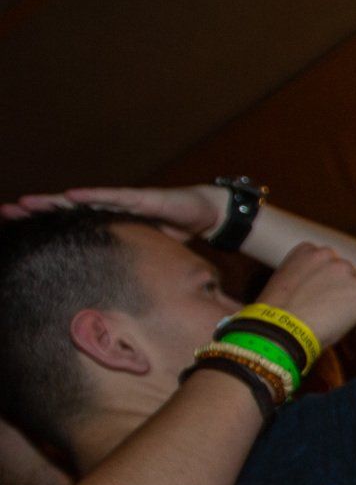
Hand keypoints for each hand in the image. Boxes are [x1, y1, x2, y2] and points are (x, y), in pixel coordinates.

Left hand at [2, 184, 226, 241]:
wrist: (206, 214)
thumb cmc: (176, 232)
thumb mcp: (146, 252)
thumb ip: (129, 261)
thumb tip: (116, 287)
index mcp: (109, 223)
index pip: (71, 223)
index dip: (46, 224)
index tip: (18, 227)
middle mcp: (111, 208)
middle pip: (68, 210)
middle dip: (39, 210)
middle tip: (9, 212)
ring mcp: (124, 201)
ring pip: (84, 202)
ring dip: (55, 202)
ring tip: (29, 203)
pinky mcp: (142, 198)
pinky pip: (113, 197)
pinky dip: (91, 197)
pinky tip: (71, 197)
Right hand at [252, 243, 355, 348]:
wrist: (282, 327)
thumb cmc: (279, 313)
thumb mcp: (288, 282)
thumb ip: (308, 277)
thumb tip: (325, 290)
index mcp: (308, 250)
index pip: (331, 267)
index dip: (329, 287)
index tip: (321, 302)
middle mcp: (330, 255)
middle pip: (349, 278)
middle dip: (343, 296)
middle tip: (330, 316)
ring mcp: (348, 271)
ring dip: (354, 308)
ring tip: (335, 323)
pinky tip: (344, 329)